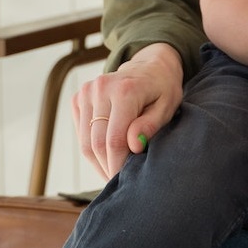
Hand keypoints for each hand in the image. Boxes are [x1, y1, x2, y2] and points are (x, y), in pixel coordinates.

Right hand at [73, 42, 182, 179]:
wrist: (151, 65)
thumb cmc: (163, 89)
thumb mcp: (167, 106)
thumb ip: (150, 126)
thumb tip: (133, 146)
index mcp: (125, 91)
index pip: (114, 140)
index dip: (118, 165)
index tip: (126, 180)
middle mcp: (101, 88)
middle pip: (95, 144)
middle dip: (107, 167)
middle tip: (119, 181)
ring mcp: (87, 91)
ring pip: (85, 142)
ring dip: (98, 162)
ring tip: (114, 170)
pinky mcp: (79, 97)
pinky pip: (81, 133)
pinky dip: (92, 148)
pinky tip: (107, 152)